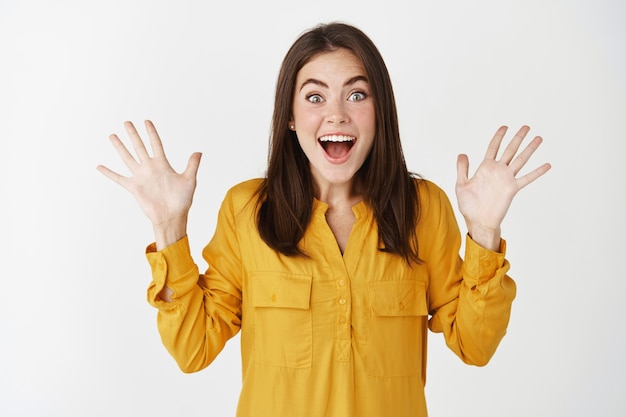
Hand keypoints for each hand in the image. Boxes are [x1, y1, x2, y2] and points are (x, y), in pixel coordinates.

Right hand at [96, 120, 201, 247]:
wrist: (171, 216)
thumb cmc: (182, 201)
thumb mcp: (189, 180)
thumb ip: (192, 165)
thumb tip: (199, 151)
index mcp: (163, 164)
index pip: (156, 144)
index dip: (151, 132)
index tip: (146, 121)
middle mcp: (150, 168)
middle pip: (139, 147)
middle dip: (133, 134)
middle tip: (127, 122)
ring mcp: (140, 177)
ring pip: (127, 158)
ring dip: (120, 147)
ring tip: (112, 136)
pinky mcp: (133, 187)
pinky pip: (118, 178)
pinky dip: (108, 173)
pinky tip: (99, 166)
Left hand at [455, 125, 550, 249]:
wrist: (478, 221)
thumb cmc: (469, 206)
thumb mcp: (461, 184)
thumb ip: (462, 168)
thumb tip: (462, 154)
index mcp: (485, 168)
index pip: (493, 148)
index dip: (499, 137)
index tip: (505, 127)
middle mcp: (498, 171)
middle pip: (510, 150)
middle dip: (518, 138)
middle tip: (526, 127)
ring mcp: (506, 179)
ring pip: (520, 160)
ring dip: (529, 149)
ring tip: (538, 138)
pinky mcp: (512, 188)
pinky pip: (527, 178)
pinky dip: (537, 172)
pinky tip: (547, 165)